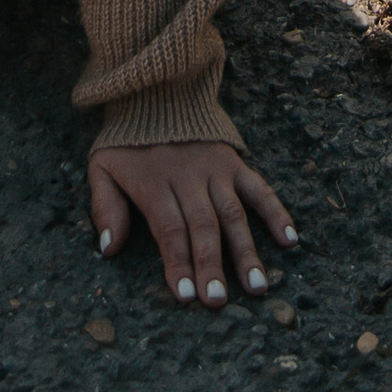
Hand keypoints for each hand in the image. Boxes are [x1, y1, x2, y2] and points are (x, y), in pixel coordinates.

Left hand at [87, 140, 296, 307]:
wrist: (155, 91)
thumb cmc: (126, 142)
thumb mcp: (102, 168)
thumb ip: (105, 208)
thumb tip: (109, 249)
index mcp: (155, 183)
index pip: (170, 229)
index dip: (178, 262)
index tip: (186, 295)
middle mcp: (189, 178)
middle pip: (203, 226)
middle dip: (211, 265)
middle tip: (218, 300)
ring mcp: (216, 170)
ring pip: (233, 214)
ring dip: (246, 251)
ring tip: (257, 286)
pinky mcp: (234, 162)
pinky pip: (259, 188)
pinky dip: (276, 211)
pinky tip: (290, 239)